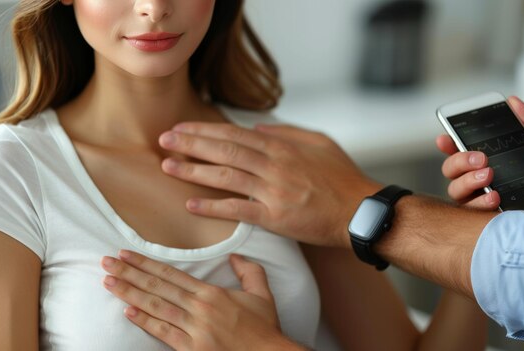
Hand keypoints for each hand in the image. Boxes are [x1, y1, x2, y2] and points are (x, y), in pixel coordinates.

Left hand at [101, 251, 299, 350]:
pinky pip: (163, 332)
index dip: (146, 263)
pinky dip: (144, 321)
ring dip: (129, 293)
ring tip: (109, 282)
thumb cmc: (264, 329)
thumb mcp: (262, 293)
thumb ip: (249, 271)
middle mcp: (199, 308)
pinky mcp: (192, 349)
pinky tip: (127, 311)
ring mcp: (194, 329)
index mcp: (212, 293)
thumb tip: (234, 256)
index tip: (127, 254)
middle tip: (107, 262)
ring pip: (155, 306)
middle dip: (129, 273)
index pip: (171, 274)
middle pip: (157, 286)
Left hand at [158, 123, 380, 247]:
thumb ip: (287, 132)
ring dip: (194, 171)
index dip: (205, 130)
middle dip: (191, 144)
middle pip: (224, 150)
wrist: (360, 211)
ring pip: (226, 176)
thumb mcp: (319, 142)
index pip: (234, 133)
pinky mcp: (275, 217)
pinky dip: (214, 207)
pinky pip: (239, 210)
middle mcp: (274, 165)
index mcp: (282, 147)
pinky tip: (191, 204)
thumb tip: (257, 128)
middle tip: (164, 141)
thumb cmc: (341, 177)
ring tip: (168, 167)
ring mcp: (273, 190)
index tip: (182, 128)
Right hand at [436, 96, 523, 209]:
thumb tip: (514, 103)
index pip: (462, 150)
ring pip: (456, 191)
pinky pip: (472, 213)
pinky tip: (495, 196)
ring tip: (488, 176)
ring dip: (466, 181)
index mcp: (497, 159)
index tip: (445, 138)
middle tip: (480, 158)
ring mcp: (486, 199)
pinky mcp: (492, 219)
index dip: (448, 144)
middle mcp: (486, 179)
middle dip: (459, 161)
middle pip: (452, 170)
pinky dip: (480, 204)